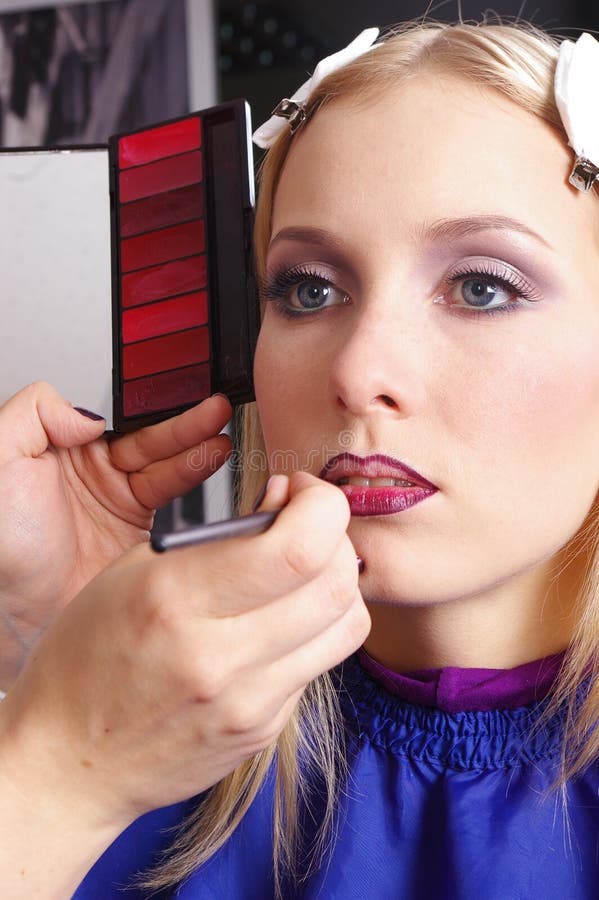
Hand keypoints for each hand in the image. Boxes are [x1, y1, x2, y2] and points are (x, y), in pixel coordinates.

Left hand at [0, 382, 231, 686]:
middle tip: (219, 412)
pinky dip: (196, 499)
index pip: (123, 421)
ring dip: (198, 457)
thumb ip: (35, 412)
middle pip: (154, 444)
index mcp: (65, 450)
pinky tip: (210, 482)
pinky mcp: (140, 545)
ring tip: (221, 444)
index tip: (183, 397)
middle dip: (189, 427)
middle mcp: (97, 479)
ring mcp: (120, 512)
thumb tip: (89, 413)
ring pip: (168, 475)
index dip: (156, 410)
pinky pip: (174, 515)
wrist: (10, 613)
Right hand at [0, 471, 369, 897]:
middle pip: (338, 582)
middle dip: (335, 536)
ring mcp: (249, 702)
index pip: (300, 547)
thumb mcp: (131, 571)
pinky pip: (321, 662)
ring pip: (349, 623)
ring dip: (337, 582)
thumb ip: (215, 536)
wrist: (71, 763)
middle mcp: (220, 656)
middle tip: (305, 525)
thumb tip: (283, 503)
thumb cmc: (88, 656)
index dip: (322, 506)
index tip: (300, 492)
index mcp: (176, 599)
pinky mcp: (265, 730)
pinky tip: (276, 621)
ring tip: (300, 572)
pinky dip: (313, 628)